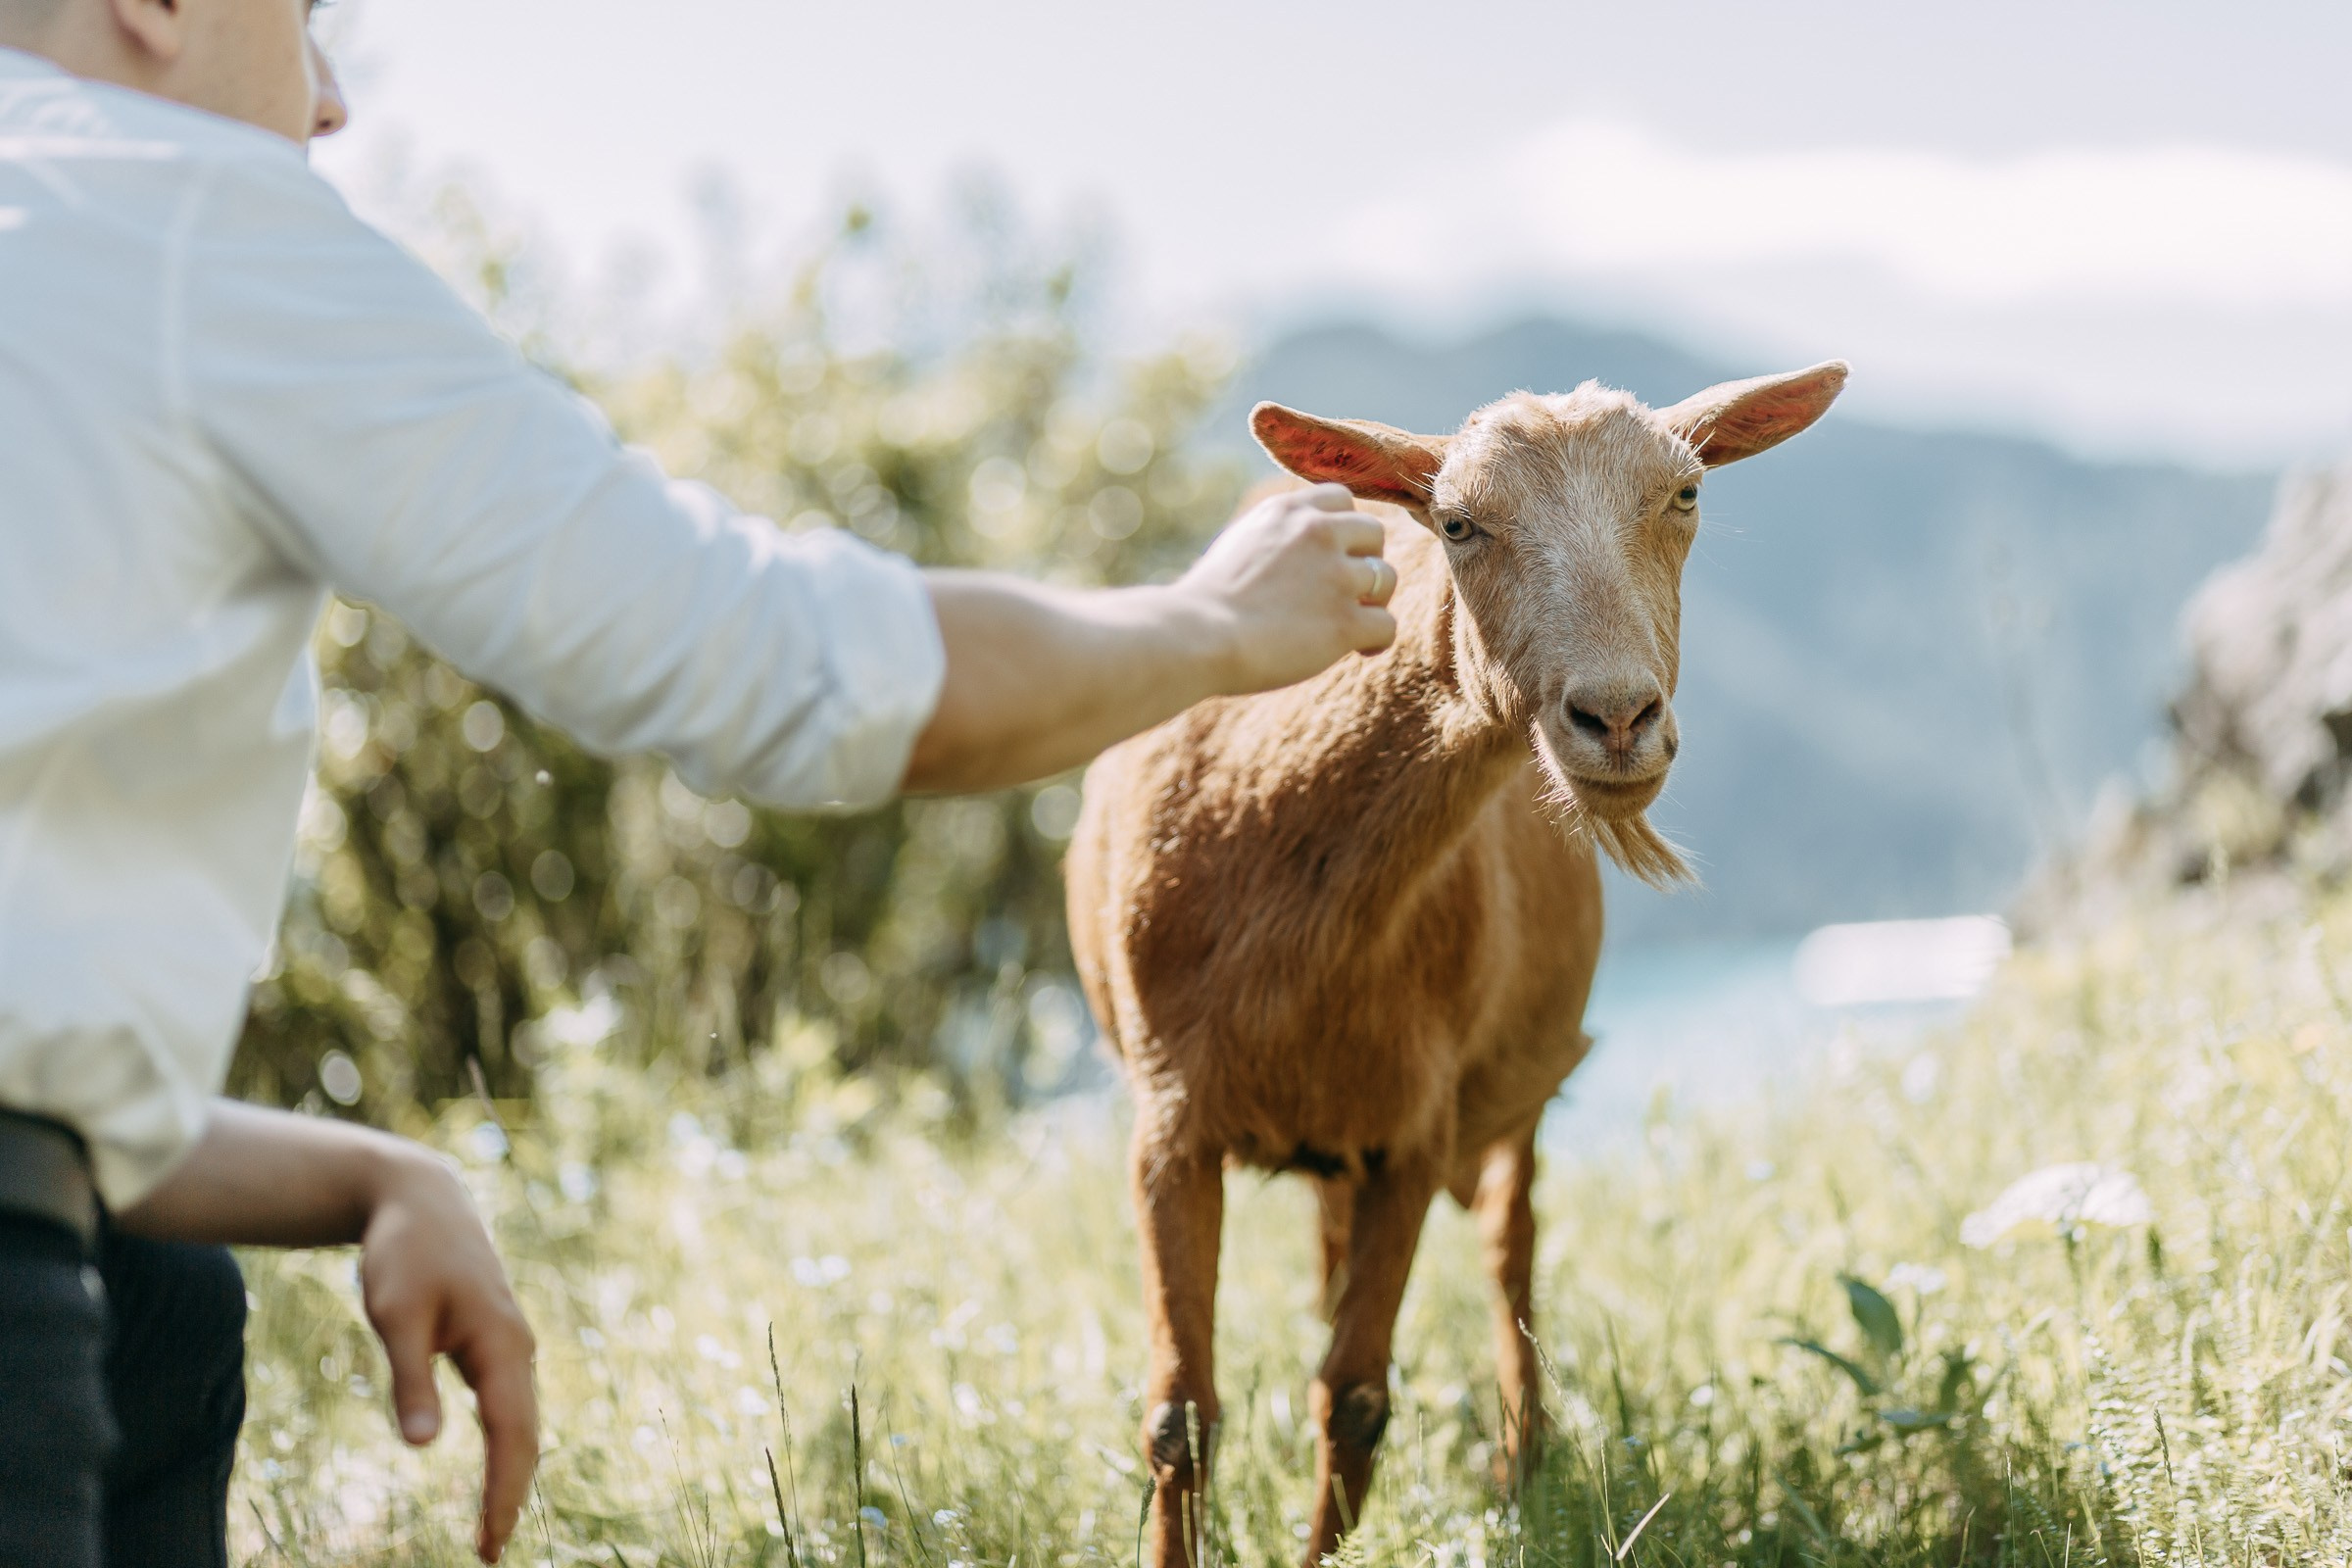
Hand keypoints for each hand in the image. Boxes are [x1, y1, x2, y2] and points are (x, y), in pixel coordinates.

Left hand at [359, 1149, 538, 1563]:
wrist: (419, 1197)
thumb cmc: (405, 1252)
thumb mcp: (395, 1316)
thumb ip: (410, 1381)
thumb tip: (422, 1448)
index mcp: (501, 1345)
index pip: (511, 1436)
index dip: (502, 1493)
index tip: (489, 1544)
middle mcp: (517, 1348)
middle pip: (524, 1436)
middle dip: (510, 1495)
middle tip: (489, 1552)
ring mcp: (509, 1344)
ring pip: (520, 1421)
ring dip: (510, 1473)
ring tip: (492, 1525)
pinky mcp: (492, 1342)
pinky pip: (508, 1405)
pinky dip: (504, 1444)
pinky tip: (493, 1467)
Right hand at [1173, 484, 1396, 694]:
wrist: (1196, 636)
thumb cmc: (1204, 604)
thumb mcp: (1238, 545)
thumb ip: (1276, 537)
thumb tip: (1297, 553)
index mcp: (1287, 511)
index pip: (1342, 499)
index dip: (1344, 529)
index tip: (1333, 556)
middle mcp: (1316, 533)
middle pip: (1374, 534)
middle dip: (1364, 561)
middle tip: (1343, 593)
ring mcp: (1335, 575)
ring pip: (1387, 577)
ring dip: (1375, 601)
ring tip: (1348, 625)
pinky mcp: (1345, 620)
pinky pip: (1387, 625)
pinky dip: (1378, 640)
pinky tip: (1359, 651)